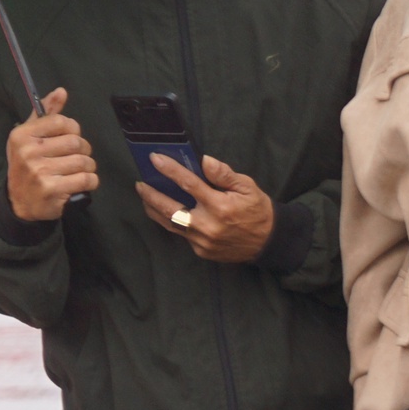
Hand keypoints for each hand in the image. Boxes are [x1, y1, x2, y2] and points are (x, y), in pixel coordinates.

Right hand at [4, 87, 97, 221]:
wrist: (19, 203)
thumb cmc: (27, 165)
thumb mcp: (29, 137)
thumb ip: (45, 113)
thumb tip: (61, 91)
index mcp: (22, 135)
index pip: (62, 122)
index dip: (73, 129)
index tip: (70, 138)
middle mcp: (28, 152)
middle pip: (75, 142)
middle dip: (83, 149)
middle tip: (77, 156)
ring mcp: (39, 171)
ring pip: (83, 161)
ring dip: (88, 166)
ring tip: (80, 170)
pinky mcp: (51, 189)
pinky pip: (85, 179)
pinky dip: (90, 181)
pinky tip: (83, 182)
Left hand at [137, 154, 274, 263]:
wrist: (268, 242)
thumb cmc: (257, 210)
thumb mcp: (247, 187)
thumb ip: (224, 174)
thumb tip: (204, 160)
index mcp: (219, 206)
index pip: (188, 183)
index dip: (169, 170)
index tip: (154, 158)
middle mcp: (207, 225)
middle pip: (169, 208)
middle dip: (150, 194)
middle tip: (140, 183)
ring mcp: (202, 241)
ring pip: (169, 223)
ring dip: (154, 209)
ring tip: (146, 197)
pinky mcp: (200, 251)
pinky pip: (181, 234)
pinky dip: (172, 222)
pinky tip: (166, 212)